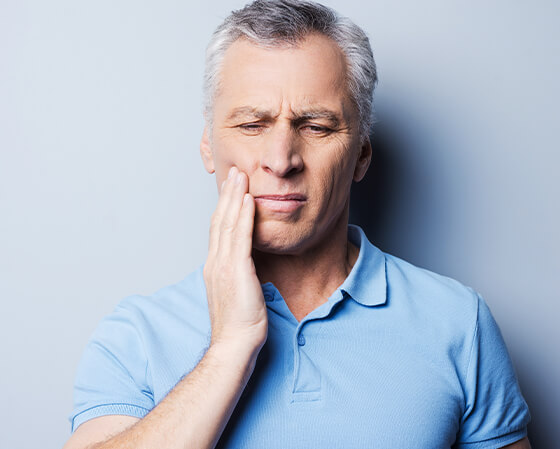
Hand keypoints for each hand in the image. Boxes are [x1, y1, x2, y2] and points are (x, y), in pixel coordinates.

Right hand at [203, 166, 267, 351]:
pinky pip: (240, 237)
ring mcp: (223, 265)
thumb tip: (246, 266)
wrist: (234, 345)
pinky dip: (243, 216)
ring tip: (240, 176)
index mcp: (215, 267)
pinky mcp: (236, 271)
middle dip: (227, 194)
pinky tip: (247, 200)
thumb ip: (238, 275)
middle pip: (219, 220)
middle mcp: (215, 262)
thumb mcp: (235, 294)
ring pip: (227, 223)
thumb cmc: (238, 325)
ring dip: (234, 197)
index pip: (218, 230)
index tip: (231, 190)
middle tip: (234, 172)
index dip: (223, 207)